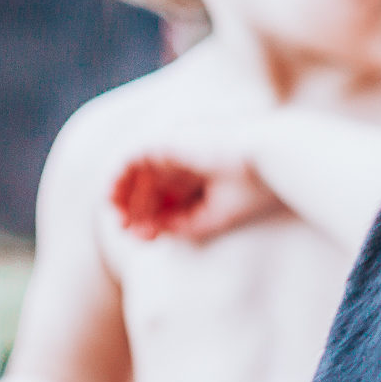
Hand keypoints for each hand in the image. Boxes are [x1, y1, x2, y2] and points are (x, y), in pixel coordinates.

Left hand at [111, 134, 285, 241]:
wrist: (268, 159)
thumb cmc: (251, 188)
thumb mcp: (213, 216)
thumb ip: (182, 224)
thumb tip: (152, 231)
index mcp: (204, 170)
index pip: (170, 195)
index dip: (155, 217)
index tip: (148, 239)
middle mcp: (188, 156)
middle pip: (152, 185)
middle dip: (138, 210)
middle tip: (128, 232)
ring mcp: (176, 146)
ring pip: (139, 173)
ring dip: (126, 197)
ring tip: (120, 220)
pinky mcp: (166, 141)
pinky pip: (131, 158)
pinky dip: (119, 177)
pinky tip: (112, 197)